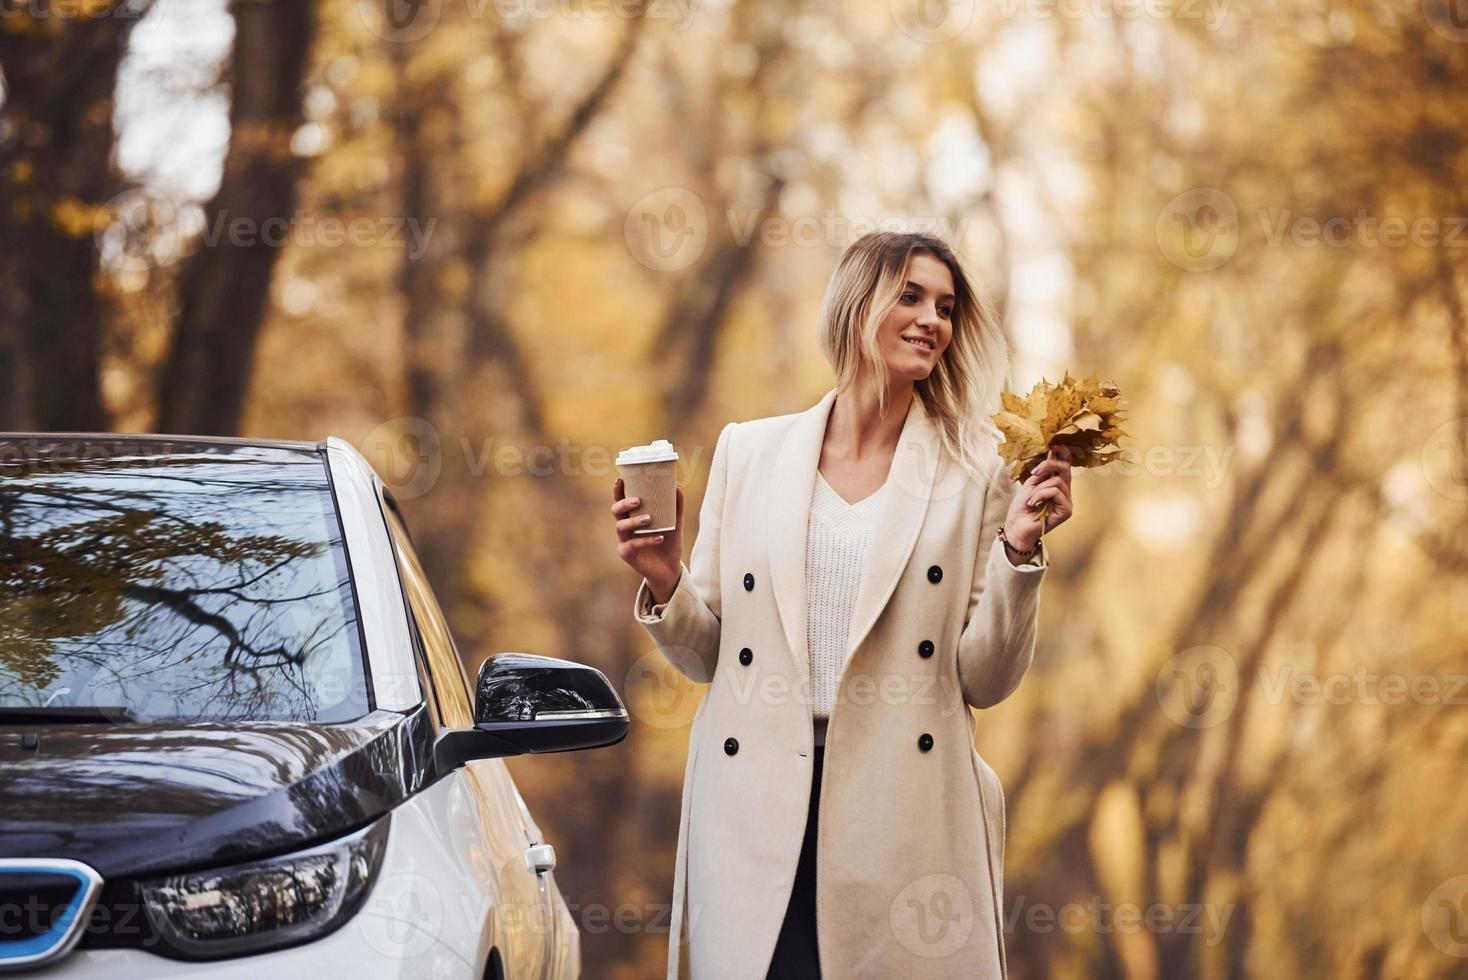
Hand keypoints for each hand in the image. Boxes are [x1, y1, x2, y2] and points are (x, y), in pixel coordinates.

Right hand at [612, 479, 683, 602]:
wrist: (670, 568)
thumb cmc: (669, 542)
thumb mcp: (675, 523)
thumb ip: (676, 506)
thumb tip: (678, 486)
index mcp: (632, 515)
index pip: (621, 500)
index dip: (618, 490)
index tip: (621, 480)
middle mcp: (625, 526)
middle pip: (616, 511)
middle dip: (624, 503)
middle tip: (638, 500)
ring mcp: (624, 540)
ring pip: (621, 526)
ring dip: (634, 521)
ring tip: (649, 519)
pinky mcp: (627, 554)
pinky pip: (633, 545)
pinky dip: (646, 540)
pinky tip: (659, 537)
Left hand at [1003, 445, 1073, 553]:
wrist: (1016, 527)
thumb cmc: (1021, 508)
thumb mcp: (1030, 484)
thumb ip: (1042, 471)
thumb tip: (1054, 451)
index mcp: (1057, 485)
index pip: (1065, 467)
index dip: (1064, 454)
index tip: (1057, 444)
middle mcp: (1065, 493)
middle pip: (1065, 470)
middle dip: (1049, 465)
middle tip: (1035, 471)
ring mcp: (1067, 502)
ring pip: (1057, 481)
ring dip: (1039, 488)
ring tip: (1030, 499)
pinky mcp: (1067, 511)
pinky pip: (1056, 492)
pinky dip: (1041, 495)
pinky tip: (1033, 504)